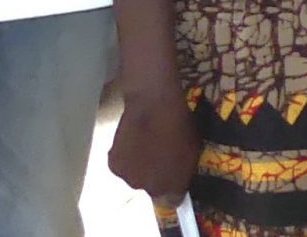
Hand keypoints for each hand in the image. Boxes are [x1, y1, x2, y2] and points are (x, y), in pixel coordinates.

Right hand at [108, 86, 201, 203]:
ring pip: (135, 176)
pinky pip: (122, 165)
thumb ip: (183, 174)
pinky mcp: (114, 164)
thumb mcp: (191, 151)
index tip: (172, 175)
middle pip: (150, 188)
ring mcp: (129, 178)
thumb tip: (174, 193)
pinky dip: (126, 156)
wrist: (154, 106)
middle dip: (154, 175)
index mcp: (170, 188)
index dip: (171, 188)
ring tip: (145, 143)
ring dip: (138, 166)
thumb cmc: (179, 126)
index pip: (170, 200)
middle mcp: (148, 190)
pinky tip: (133, 140)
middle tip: (159, 153)